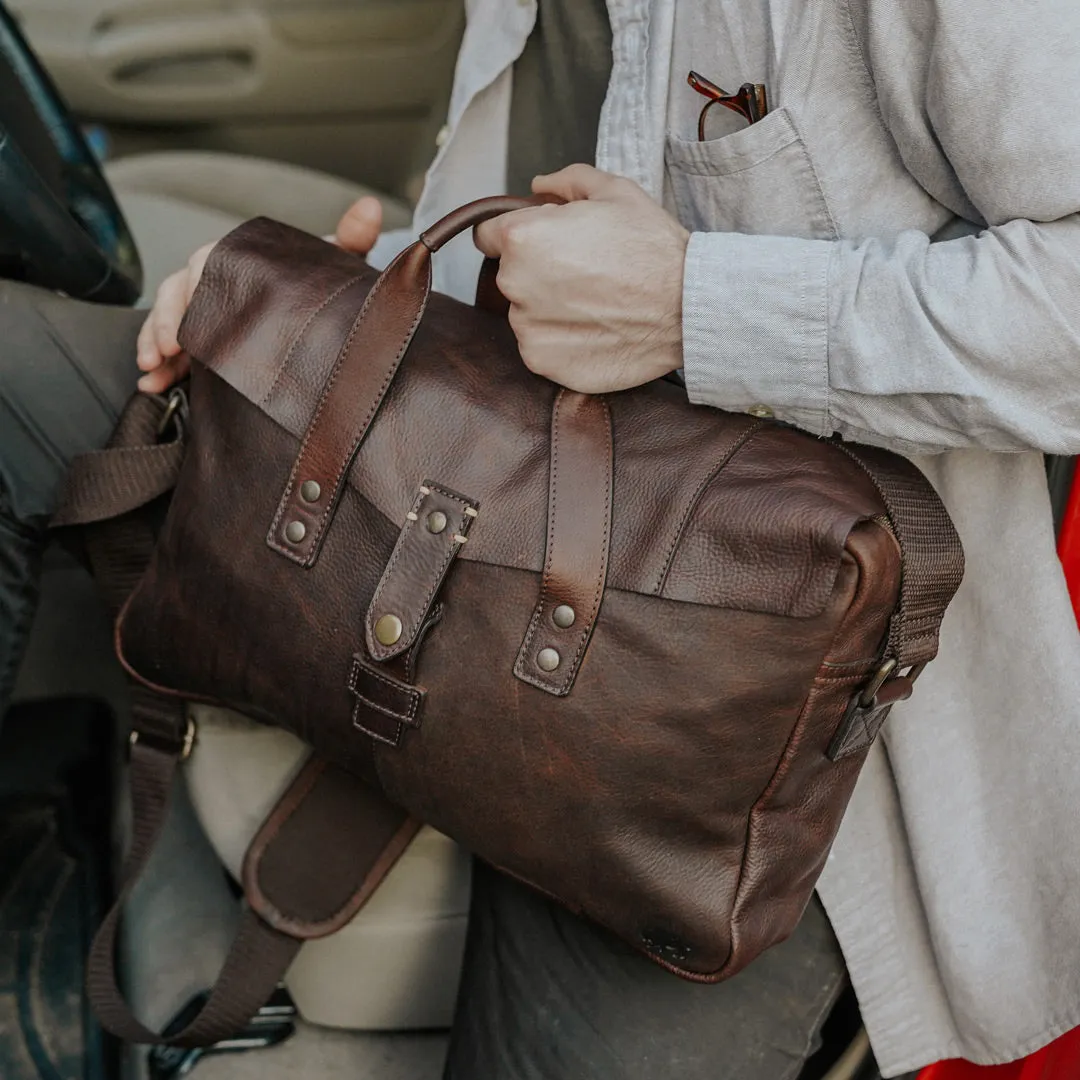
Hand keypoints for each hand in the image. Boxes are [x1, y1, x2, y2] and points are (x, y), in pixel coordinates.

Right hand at [136, 196, 384, 392]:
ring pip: (167, 319)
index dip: (198, 284)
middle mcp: (219, 280)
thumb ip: (351, 239)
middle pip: (179, 291)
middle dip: (169, 320)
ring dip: (154, 342)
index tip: (196, 309)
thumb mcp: (339, 268)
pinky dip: (157, 366)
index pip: (210, 261)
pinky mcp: (202, 342)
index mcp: (243, 258)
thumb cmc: (325, 290)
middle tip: (171, 348)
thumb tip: (370, 208)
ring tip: (154, 368)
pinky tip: (152, 385)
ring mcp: (207, 313)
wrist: (327, 322)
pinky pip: (169, 350)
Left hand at [473, 165, 688, 393]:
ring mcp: (526, 327)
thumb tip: (538, 185)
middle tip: (583, 272)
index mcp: (522, 237)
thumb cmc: (652, 249)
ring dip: (548, 308)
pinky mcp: (541, 361)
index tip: (542, 244)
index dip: (515, 235)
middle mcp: (514, 283)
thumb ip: (566, 182)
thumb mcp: (614, 191)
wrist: (687, 308)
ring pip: (525, 312)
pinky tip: (594, 329)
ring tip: (594, 303)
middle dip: (537, 271)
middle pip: (510, 275)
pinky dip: (560, 340)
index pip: (487, 235)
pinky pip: (539, 345)